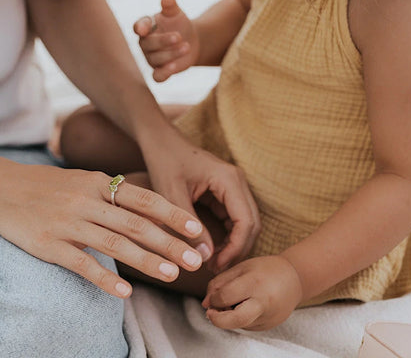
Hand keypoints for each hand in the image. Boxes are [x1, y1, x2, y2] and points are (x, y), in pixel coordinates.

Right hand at [0, 163, 205, 297]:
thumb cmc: (46, 186)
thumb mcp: (81, 180)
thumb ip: (111, 193)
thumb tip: (148, 210)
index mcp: (97, 183)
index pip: (144, 198)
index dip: (173, 214)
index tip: (198, 231)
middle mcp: (86, 200)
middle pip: (135, 223)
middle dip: (169, 243)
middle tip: (195, 261)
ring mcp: (67, 222)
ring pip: (114, 243)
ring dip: (145, 260)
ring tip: (171, 276)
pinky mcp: (48, 243)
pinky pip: (81, 263)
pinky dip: (105, 278)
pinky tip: (125, 292)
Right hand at [133, 0, 199, 81]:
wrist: (191, 40)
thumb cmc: (179, 24)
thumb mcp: (176, 13)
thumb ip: (170, 6)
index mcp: (146, 27)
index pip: (139, 27)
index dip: (140, 28)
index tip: (143, 29)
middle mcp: (145, 44)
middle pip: (148, 44)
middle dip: (163, 41)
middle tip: (179, 36)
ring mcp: (151, 58)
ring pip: (155, 59)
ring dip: (171, 54)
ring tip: (187, 46)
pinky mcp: (160, 71)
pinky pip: (157, 76)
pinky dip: (164, 73)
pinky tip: (174, 67)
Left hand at [141, 131, 260, 270]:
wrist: (159, 140)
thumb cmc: (164, 161)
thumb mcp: (172, 195)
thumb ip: (189, 226)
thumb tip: (204, 257)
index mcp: (229, 180)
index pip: (246, 222)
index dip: (235, 249)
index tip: (216, 266)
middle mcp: (237, 182)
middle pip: (251, 224)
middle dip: (237, 250)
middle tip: (216, 270)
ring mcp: (233, 186)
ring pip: (244, 223)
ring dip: (232, 244)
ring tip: (212, 263)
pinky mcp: (224, 191)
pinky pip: (232, 218)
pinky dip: (226, 235)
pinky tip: (210, 249)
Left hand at [202, 255, 302, 330]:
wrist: (294, 279)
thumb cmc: (264, 270)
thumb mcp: (240, 268)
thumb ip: (219, 283)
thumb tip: (205, 304)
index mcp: (255, 283)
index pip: (225, 297)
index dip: (213, 299)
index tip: (212, 297)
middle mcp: (263, 302)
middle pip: (235, 320)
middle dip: (217, 320)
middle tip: (210, 313)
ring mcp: (268, 317)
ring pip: (238, 324)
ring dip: (228, 317)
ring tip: (234, 302)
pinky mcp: (268, 325)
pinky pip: (246, 325)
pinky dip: (239, 317)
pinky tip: (247, 305)